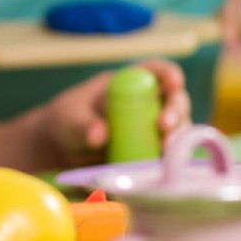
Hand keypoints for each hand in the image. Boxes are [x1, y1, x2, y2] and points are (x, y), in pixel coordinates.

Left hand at [41, 59, 188, 165]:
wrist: (62, 151)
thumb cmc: (67, 122)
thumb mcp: (69, 119)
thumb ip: (82, 124)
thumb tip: (99, 134)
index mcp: (129, 83)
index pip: (155, 71)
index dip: (168, 74)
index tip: (174, 82)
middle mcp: (149, 103)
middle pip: (175, 101)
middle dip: (176, 111)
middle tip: (165, 127)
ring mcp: (153, 130)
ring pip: (179, 129)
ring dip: (177, 139)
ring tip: (165, 151)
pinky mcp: (152, 153)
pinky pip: (170, 155)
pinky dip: (171, 161)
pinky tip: (164, 168)